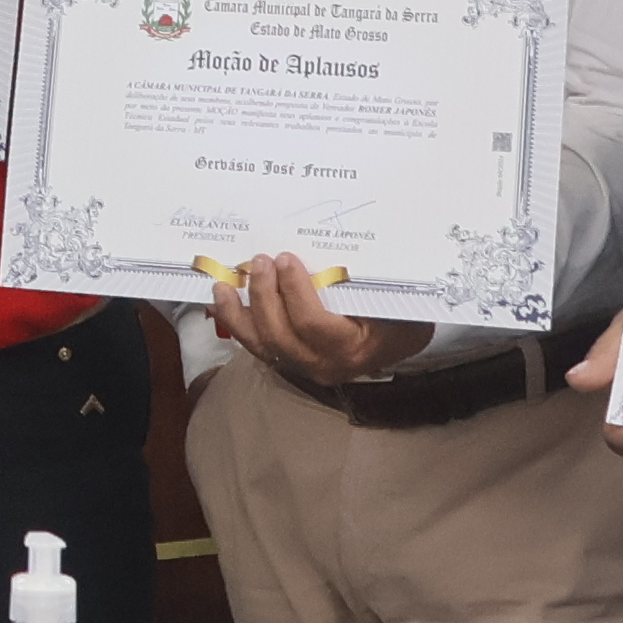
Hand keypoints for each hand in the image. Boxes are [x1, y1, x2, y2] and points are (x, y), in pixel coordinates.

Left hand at [219, 253, 431, 387]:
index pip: (314, 324)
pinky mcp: (287, 361)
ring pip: (261, 344)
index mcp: (352, 348)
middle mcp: (324, 364)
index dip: (295, 291)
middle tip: (260, 260)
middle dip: (264, 294)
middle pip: (280, 334)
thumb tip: (346, 257)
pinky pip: (255, 345)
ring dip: (240, 311)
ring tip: (226, 282)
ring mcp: (302, 366)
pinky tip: (223, 298)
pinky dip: (236, 321)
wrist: (396, 344)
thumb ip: (373, 288)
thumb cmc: (399, 318)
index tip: (286, 259)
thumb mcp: (400, 305)